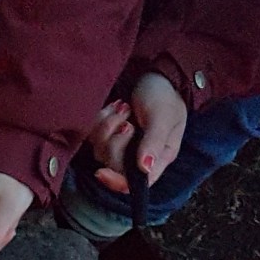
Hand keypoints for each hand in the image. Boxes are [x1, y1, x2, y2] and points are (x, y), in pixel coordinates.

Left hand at [86, 72, 186, 193]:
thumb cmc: (165, 96)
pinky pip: (94, 135)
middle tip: (126, 122)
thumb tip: (144, 169)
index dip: (115, 182)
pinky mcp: (109, 133)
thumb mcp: (163, 117)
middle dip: (114, 143)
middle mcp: (138, 156)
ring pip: (100, 150)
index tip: (101, 171)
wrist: (156, 75)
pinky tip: (114, 107)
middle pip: (112, 166)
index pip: (134, 184)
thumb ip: (154, 142)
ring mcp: (122, 145)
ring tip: (123, 109)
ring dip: (108, 127)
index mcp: (157, 158)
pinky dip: (100, 119)